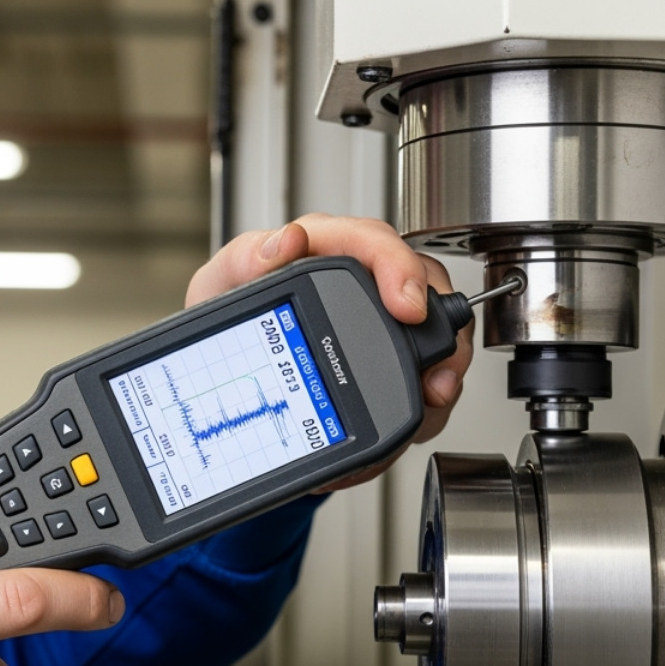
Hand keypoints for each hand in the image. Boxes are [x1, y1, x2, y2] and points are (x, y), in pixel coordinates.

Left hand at [186, 213, 472, 488]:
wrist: (230, 376)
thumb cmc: (231, 319)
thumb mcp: (222, 287)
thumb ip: (246, 260)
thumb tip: (283, 242)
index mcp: (326, 251)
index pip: (376, 244)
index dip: (401, 269)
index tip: (406, 304)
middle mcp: (364, 283)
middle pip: (428, 290)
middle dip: (442, 335)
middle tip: (433, 375)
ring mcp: (382, 325)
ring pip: (438, 339)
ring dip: (440, 377)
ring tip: (424, 404)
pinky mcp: (388, 365)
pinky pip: (426, 382)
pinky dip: (422, 410)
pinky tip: (398, 423)